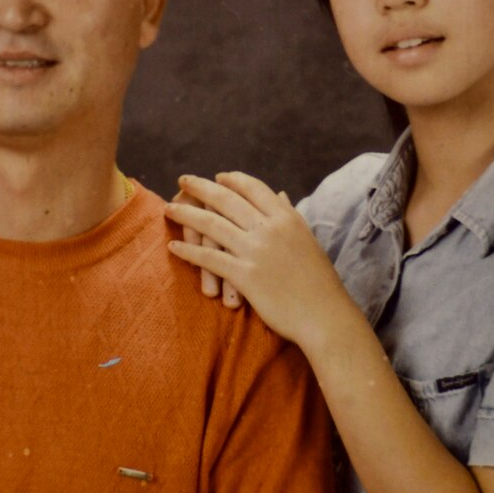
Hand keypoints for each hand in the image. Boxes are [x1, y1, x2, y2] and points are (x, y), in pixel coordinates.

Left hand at [163, 172, 354, 348]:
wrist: (324, 315)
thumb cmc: (319, 281)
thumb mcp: (307, 239)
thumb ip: (290, 215)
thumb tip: (280, 193)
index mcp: (287, 217)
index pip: (253, 188)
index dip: (231, 180)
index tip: (216, 177)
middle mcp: (270, 228)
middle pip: (227, 199)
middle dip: (201, 187)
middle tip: (183, 181)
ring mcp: (256, 251)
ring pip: (212, 225)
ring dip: (186, 214)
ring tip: (169, 209)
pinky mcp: (245, 276)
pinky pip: (209, 259)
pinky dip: (188, 252)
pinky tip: (173, 248)